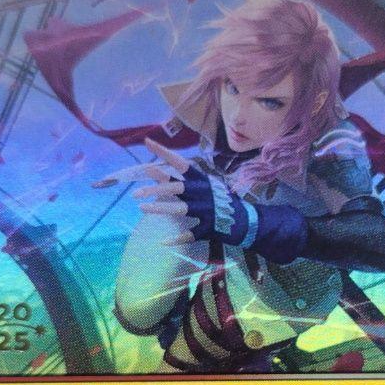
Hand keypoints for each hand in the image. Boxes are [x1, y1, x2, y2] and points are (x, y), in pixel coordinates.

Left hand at [93, 139, 250, 247]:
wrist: (249, 222)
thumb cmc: (224, 203)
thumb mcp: (206, 187)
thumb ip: (183, 181)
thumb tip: (155, 171)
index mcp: (203, 181)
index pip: (181, 163)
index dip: (164, 153)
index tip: (147, 142)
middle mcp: (204, 193)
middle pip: (176, 187)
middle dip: (155, 188)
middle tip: (135, 194)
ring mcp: (208, 211)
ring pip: (180, 209)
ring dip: (160, 208)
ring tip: (142, 207)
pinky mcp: (210, 228)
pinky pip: (190, 234)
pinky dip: (177, 239)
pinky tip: (163, 242)